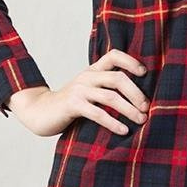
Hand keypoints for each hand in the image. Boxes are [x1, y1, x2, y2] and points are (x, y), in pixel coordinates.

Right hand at [6, 49, 150, 137]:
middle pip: (118, 78)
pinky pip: (98, 113)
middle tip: (146, 107)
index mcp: (92, 70)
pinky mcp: (73, 105)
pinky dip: (113, 122)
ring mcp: (79, 90)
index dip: (131, 61)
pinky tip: (124, 130)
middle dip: (136, 93)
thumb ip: (105, 88)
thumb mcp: (88, 90)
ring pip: (111, 97)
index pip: (114, 56)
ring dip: (129, 109)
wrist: (39, 111)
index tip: (144, 73)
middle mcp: (87, 77)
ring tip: (141, 120)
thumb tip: (138, 98)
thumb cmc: (70, 104)